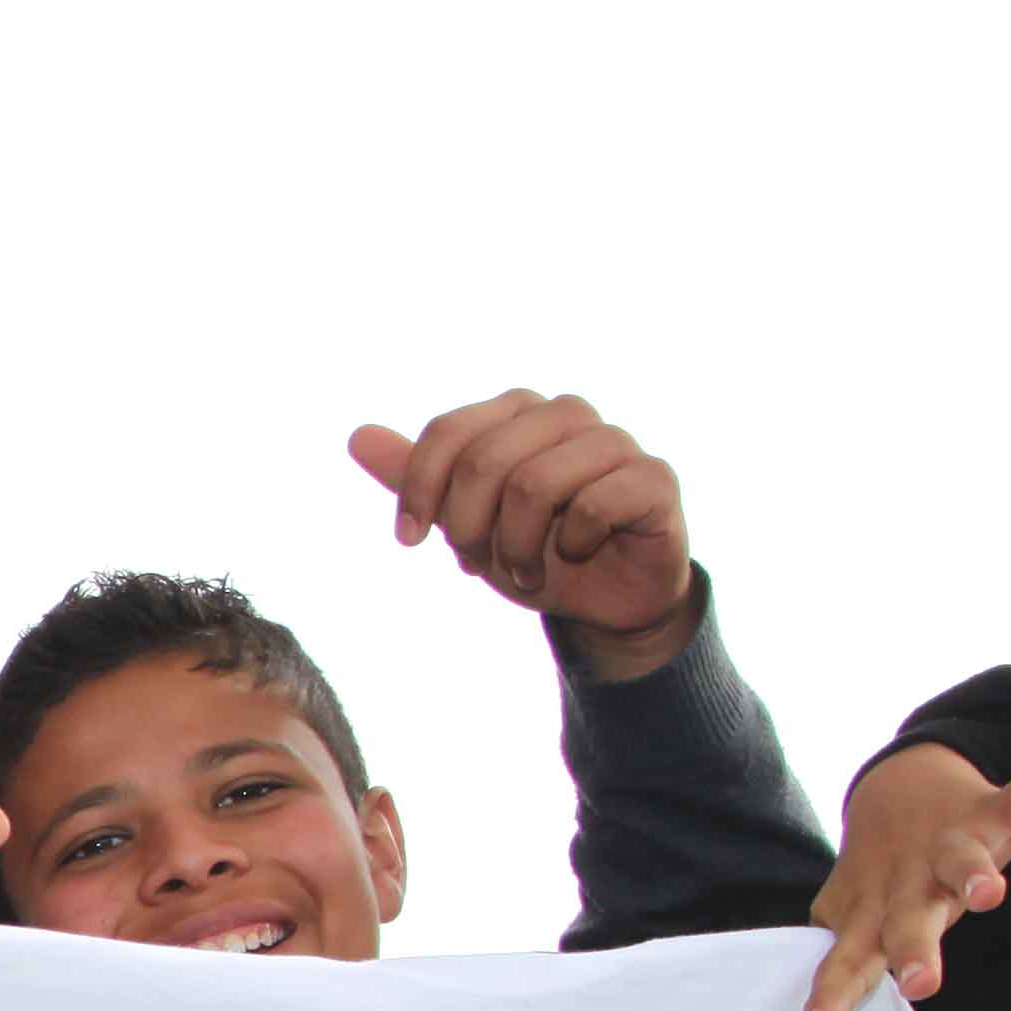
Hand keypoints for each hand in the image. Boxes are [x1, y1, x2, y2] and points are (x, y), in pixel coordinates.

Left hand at [345, 391, 698, 676]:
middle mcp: (567, 414)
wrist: (605, 598)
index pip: (448, 433)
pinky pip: (595, 504)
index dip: (418, 490)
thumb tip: (356, 435)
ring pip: (536, 484)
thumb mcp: (461, 519)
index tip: (407, 540)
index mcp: (518, 411)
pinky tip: (576, 552)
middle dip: (467, 527)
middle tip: (474, 563)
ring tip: (524, 570)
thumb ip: (415, 477)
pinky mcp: (654, 477)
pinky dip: (572, 543)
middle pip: (486, 460)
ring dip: (517, 545)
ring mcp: (615, 441)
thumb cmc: (532, 548)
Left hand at [806, 731, 1010, 1010]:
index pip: (849, 962)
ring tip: (991, 892)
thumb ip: (845, 962)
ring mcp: (946, 846)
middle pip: (910, 924)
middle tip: (921, 985)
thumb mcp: (856, 914)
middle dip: (916, 954)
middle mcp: (908, 882)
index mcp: (874, 913)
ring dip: (974, 876)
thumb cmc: (882, 876)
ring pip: (960, 864)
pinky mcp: (988, 813)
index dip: (834, 996)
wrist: (894, 791)